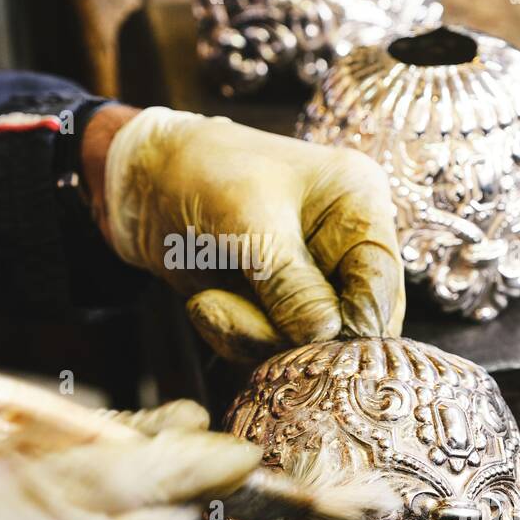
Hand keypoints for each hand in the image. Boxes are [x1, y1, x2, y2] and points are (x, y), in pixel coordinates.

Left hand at [102, 106, 404, 361]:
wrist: (138, 183)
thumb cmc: (198, 173)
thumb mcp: (246, 221)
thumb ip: (290, 281)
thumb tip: (328, 335)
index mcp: (357, 205)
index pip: (381, 282)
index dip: (353, 321)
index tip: (313, 341)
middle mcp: (342, 245)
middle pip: (351, 324)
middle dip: (292, 335)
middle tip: (235, 318)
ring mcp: (309, 279)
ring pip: (307, 344)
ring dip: (252, 336)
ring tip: (208, 304)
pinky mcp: (274, 307)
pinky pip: (269, 346)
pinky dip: (233, 335)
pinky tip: (204, 304)